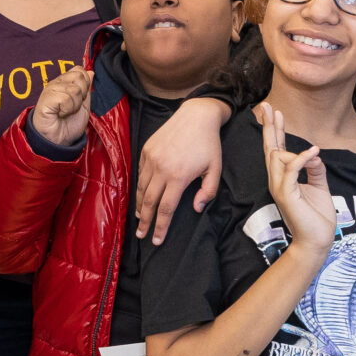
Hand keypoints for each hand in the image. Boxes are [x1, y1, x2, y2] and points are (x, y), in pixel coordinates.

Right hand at [30, 65, 95, 146]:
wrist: (58, 141)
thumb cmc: (68, 125)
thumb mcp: (83, 105)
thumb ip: (87, 88)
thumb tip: (91, 72)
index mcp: (64, 83)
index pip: (79, 70)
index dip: (85, 85)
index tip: (80, 99)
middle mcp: (56, 84)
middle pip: (79, 76)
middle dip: (82, 95)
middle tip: (73, 106)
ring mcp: (50, 90)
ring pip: (74, 90)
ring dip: (74, 105)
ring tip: (66, 112)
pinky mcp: (46, 99)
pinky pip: (66, 98)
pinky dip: (67, 110)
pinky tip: (60, 114)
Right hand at [134, 96, 232, 242]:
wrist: (196, 115)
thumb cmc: (209, 144)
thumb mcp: (215, 169)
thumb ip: (208, 192)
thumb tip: (196, 209)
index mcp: (178, 177)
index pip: (166, 209)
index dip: (161, 227)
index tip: (156, 240)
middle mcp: (161, 169)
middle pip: (148, 202)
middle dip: (144, 221)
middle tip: (141, 235)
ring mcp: (151, 159)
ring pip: (141, 188)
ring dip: (139, 205)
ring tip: (140, 217)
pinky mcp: (146, 150)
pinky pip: (140, 173)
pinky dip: (140, 186)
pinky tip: (143, 194)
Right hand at [257, 105, 336, 253]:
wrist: (317, 240)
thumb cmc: (317, 216)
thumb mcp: (320, 185)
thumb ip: (315, 168)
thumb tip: (312, 152)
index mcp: (284, 177)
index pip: (277, 150)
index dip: (275, 130)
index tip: (275, 112)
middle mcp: (277, 180)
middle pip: (270, 148)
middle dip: (269, 126)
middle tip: (267, 105)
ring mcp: (279, 187)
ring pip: (277, 156)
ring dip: (291, 146)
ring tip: (306, 143)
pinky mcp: (286, 194)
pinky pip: (291, 169)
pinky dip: (302, 158)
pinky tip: (313, 152)